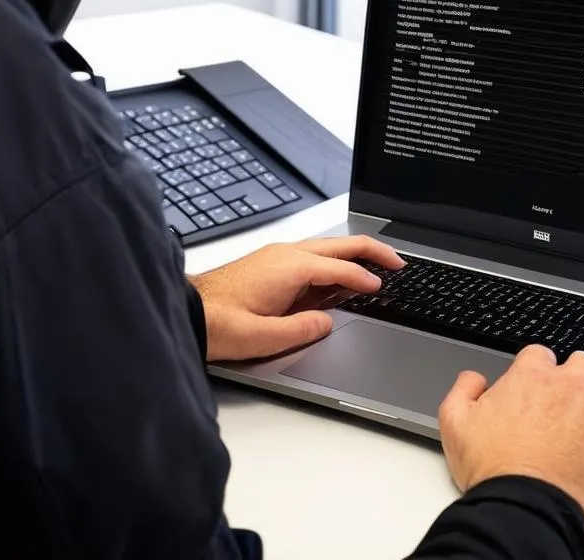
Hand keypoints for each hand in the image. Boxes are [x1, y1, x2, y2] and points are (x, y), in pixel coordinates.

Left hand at [189, 235, 404, 361]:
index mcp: (290, 267)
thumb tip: (327, 322)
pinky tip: (338, 275)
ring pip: (327, 247)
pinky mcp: (270, 263)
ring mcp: (277, 255)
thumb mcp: (263, 337)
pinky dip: (334, 260)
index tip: (383, 287)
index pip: (340, 269)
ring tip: (375, 265)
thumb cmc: (216, 322)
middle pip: (340, 245)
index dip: (365, 279)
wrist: (185, 311)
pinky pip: (312, 255)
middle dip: (372, 251)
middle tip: (398, 262)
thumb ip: (301, 330)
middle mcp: (286, 254)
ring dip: (354, 254)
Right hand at [439, 345, 583, 535]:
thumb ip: (463, 390)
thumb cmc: (498, 473)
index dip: (536, 374)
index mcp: (534, 375)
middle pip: (583, 365)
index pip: (540, 356)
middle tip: (564, 410)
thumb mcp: (456, 425)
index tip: (536, 393)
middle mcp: (575, 384)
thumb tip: (474, 380)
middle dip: (574, 381)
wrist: (532, 513)